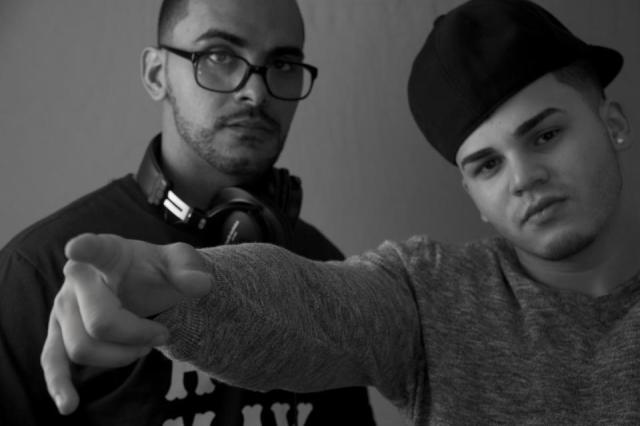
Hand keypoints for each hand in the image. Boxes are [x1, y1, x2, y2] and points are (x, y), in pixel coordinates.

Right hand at [41, 233, 212, 414]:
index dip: (86, 248)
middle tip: (162, 333)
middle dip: (138, 335)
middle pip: (99, 322)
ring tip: (143, 345)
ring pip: (82, 347)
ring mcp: (63, 307)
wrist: (144, 283)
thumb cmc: (156, 269)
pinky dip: (59, 384)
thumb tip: (201, 285)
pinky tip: (69, 405)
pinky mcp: (59, 333)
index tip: (76, 247)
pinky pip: (53, 361)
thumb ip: (191, 269)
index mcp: (108, 253)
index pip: (96, 248)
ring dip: (121, 356)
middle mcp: (77, 279)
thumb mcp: (179, 262)